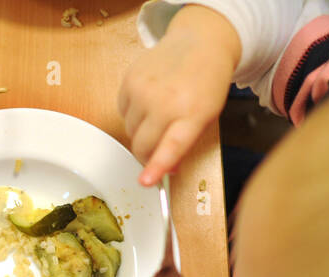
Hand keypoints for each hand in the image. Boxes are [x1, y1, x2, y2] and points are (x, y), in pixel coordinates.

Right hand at [118, 5, 240, 184]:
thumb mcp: (205, 117)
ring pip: (130, 130)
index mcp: (192, 114)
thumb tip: (165, 171)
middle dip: (147, 155)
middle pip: (142, 144)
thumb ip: (184, 145)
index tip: (145, 181)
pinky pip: (122, 112)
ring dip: (140, 132)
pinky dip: (132, 113)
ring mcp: (144, 89)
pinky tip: (148, 100)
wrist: (200, 43)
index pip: (170, 146)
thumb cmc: (206, 84)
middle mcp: (166, 101)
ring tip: (157, 114)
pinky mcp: (129, 79)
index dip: (156, 167)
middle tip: (157, 150)